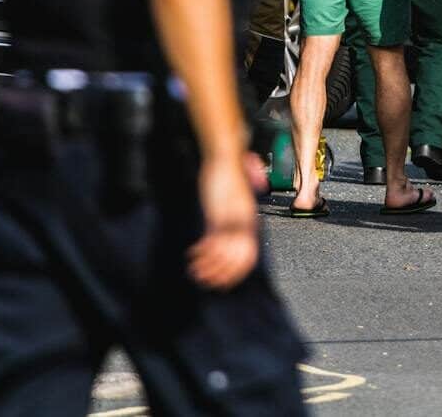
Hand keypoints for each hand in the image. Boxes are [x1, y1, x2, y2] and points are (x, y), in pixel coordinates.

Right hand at [189, 152, 260, 290]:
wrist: (226, 158)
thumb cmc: (230, 178)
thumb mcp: (236, 202)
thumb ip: (235, 218)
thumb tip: (231, 235)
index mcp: (249, 220)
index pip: (249, 254)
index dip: (237, 272)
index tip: (225, 283)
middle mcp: (243, 221)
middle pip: (238, 257)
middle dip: (222, 274)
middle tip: (208, 283)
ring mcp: (231, 218)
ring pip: (224, 252)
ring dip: (209, 266)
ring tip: (196, 273)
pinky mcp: (218, 212)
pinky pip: (212, 238)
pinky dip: (203, 251)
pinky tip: (192, 255)